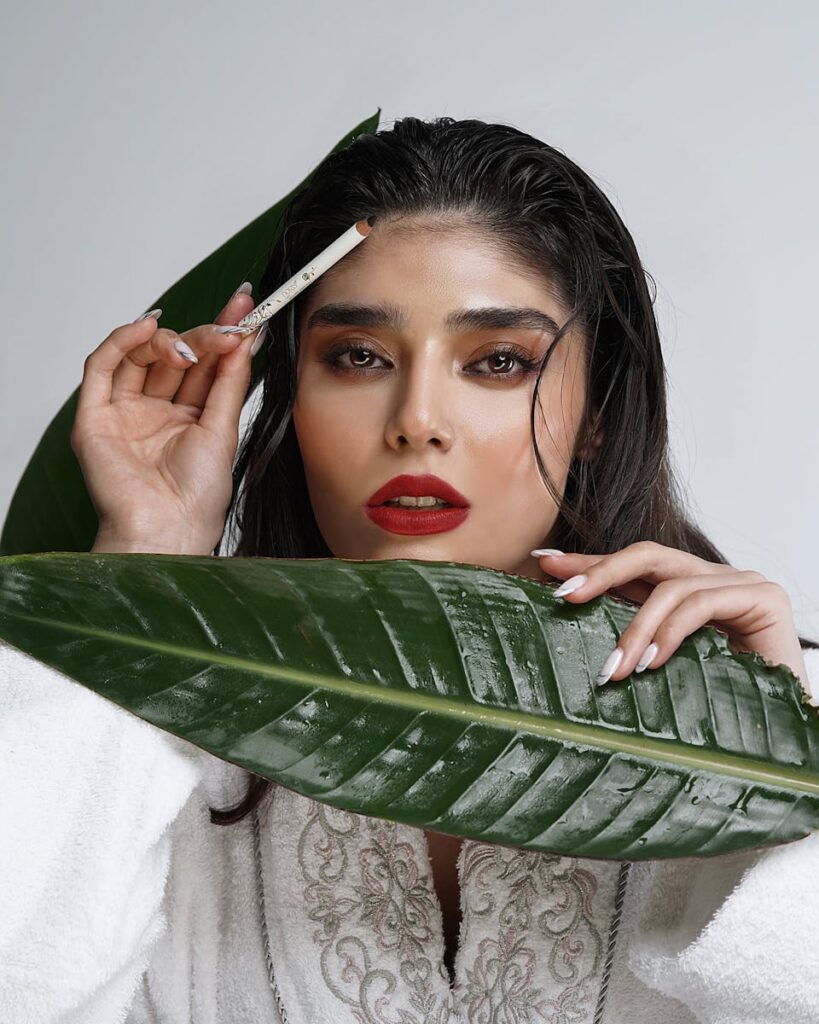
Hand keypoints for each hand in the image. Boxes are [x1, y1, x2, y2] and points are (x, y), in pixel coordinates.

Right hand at [72, 290, 259, 554]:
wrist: (169, 527)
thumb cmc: (198, 496)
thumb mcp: (223, 429)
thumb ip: (230, 382)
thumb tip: (245, 338)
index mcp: (189, 418)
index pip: (205, 365)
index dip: (222, 334)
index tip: (246, 307)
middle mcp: (155, 412)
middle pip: (175, 356)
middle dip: (202, 336)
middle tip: (226, 329)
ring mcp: (124, 413)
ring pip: (139, 356)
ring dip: (167, 340)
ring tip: (190, 347)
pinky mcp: (94, 418)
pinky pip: (101, 367)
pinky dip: (122, 341)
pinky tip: (148, 327)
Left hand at [532, 541, 809, 691]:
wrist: (789, 735)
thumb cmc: (725, 708)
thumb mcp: (664, 670)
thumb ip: (634, 645)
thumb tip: (574, 638)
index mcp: (687, 591)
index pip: (632, 567)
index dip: (589, 564)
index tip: (544, 565)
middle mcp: (713, 578)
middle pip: (647, 556)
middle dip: (600, 571)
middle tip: (563, 595)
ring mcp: (740, 583)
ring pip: (670, 585)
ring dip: (634, 628)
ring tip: (613, 670)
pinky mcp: (762, 598)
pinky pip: (701, 604)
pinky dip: (670, 633)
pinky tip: (651, 664)